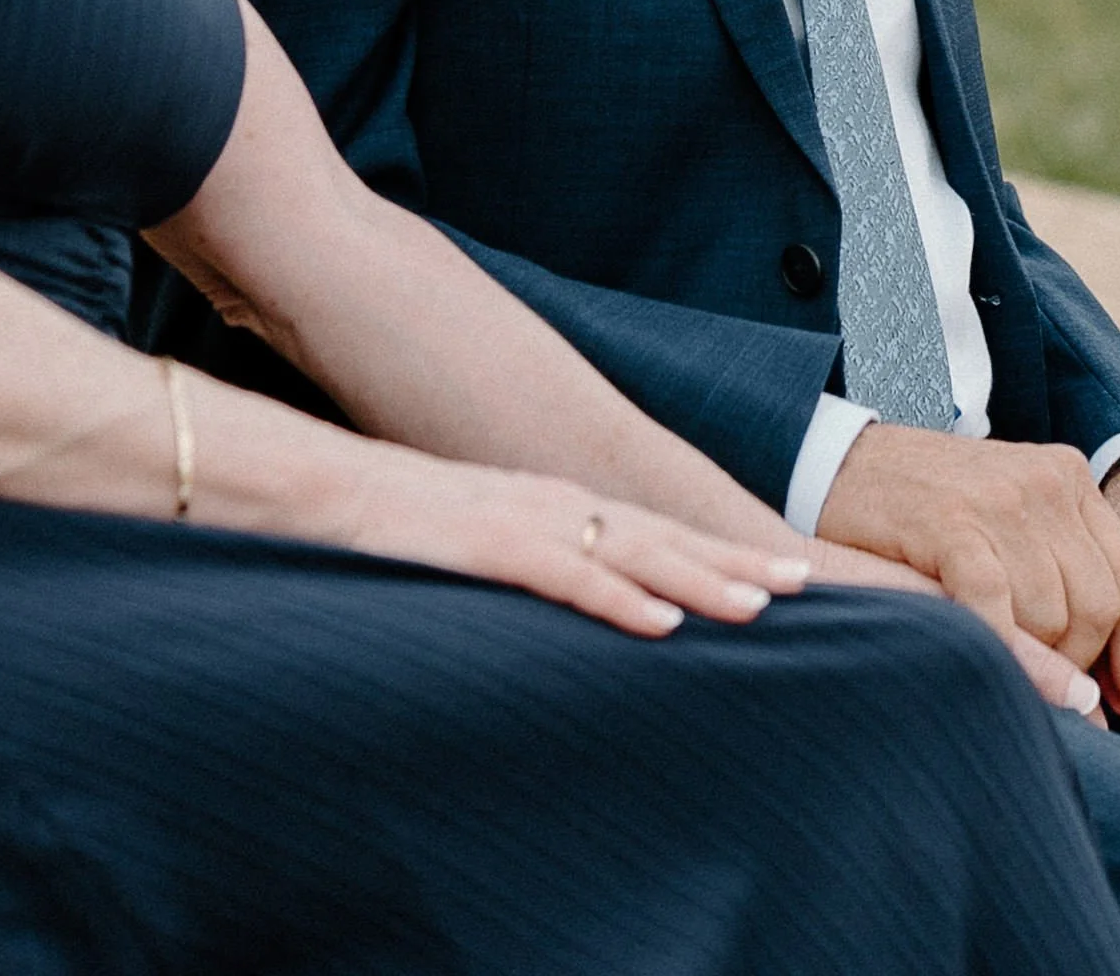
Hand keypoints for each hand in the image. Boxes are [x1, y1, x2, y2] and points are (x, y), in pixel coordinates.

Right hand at [339, 449, 810, 639]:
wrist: (314, 492)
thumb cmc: (385, 532)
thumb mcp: (468, 554)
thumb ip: (521, 577)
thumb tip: (565, 626)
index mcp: (548, 508)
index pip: (650, 533)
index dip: (715, 555)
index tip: (778, 579)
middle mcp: (548, 506)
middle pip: (658, 536)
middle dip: (732, 562)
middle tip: (804, 588)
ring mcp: (519, 524)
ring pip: (628, 553)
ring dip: (695, 581)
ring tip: (757, 608)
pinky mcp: (483, 548)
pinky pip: (563, 575)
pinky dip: (618, 599)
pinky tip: (660, 624)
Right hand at [818, 425, 1119, 718]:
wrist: (838, 462)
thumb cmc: (927, 514)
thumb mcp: (1009, 529)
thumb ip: (1062, 588)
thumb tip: (1109, 703)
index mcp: (1070, 478)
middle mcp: (1045, 482)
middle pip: (1101, 605)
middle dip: (1082, 663)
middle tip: (1053, 691)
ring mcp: (999, 499)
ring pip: (1053, 615)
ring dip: (1031, 658)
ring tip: (997, 656)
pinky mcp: (950, 522)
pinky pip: (997, 609)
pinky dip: (999, 649)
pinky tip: (981, 661)